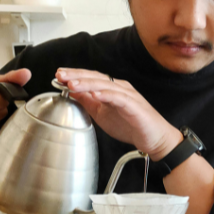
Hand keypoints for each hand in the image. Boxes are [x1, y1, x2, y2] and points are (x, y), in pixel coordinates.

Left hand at [56, 68, 181, 160]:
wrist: (154, 139)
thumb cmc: (131, 126)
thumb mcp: (102, 114)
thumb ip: (88, 102)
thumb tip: (71, 92)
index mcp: (111, 89)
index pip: (90, 77)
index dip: (74, 75)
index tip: (58, 75)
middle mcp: (119, 88)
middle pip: (96, 77)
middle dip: (76, 75)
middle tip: (60, 74)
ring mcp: (128, 96)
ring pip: (105, 85)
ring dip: (87, 83)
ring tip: (72, 84)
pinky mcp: (134, 106)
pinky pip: (119, 98)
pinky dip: (107, 95)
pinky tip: (95, 94)